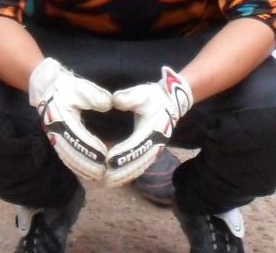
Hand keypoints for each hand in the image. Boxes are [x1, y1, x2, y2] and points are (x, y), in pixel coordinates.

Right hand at [27, 57, 113, 182]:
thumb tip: (108, 104)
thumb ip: (95, 95)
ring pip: (68, 158)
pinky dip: (76, 165)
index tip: (105, 157)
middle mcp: (56, 131)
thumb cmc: (65, 87)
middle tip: (104, 172)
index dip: (91, 149)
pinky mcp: (55, 139)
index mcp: (63, 118)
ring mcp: (54, 137)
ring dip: (82, 168)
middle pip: (72, 153)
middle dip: (88, 165)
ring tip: (97, 175)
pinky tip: (87, 171)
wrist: (46, 86)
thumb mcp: (81, 87)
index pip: (78, 138)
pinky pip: (65, 156)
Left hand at [104, 67, 193, 185]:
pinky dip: (130, 174)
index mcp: (152, 130)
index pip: (136, 146)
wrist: (170, 103)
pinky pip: (141, 167)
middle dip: (121, 171)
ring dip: (125, 176)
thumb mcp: (142, 93)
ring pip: (140, 167)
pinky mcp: (153, 153)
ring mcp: (155, 150)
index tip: (108, 161)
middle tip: (105, 178)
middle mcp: (155, 143)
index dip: (123, 155)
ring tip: (108, 182)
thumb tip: (115, 101)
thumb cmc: (153, 98)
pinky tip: (118, 179)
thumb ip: (129, 97)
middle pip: (138, 162)